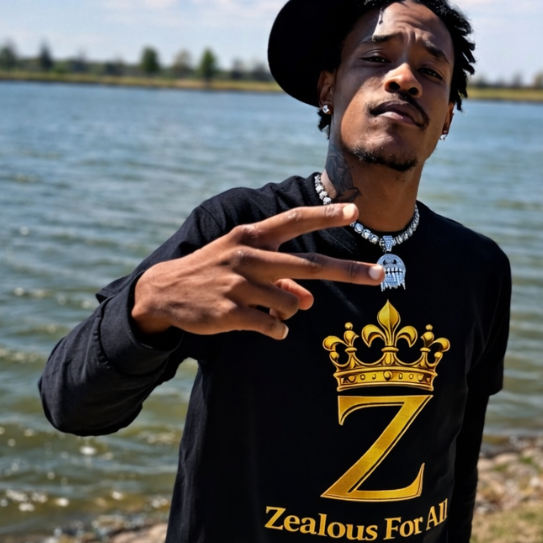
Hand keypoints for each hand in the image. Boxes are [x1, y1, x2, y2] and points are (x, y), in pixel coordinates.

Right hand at [131, 203, 383, 339]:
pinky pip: (272, 326)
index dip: (325, 215)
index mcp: (251, 237)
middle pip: (307, 265)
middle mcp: (248, 256)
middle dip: (347, 270)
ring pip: (290, 304)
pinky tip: (266, 328)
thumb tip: (308, 301)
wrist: (163, 293)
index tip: (354, 211)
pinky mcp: (230, 312)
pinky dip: (276, 330)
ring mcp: (239, 284)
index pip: (294, 221)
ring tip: (265, 309)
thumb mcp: (244, 266)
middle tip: (379, 275)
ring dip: (288, 311)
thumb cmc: (214, 274)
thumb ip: (279, 279)